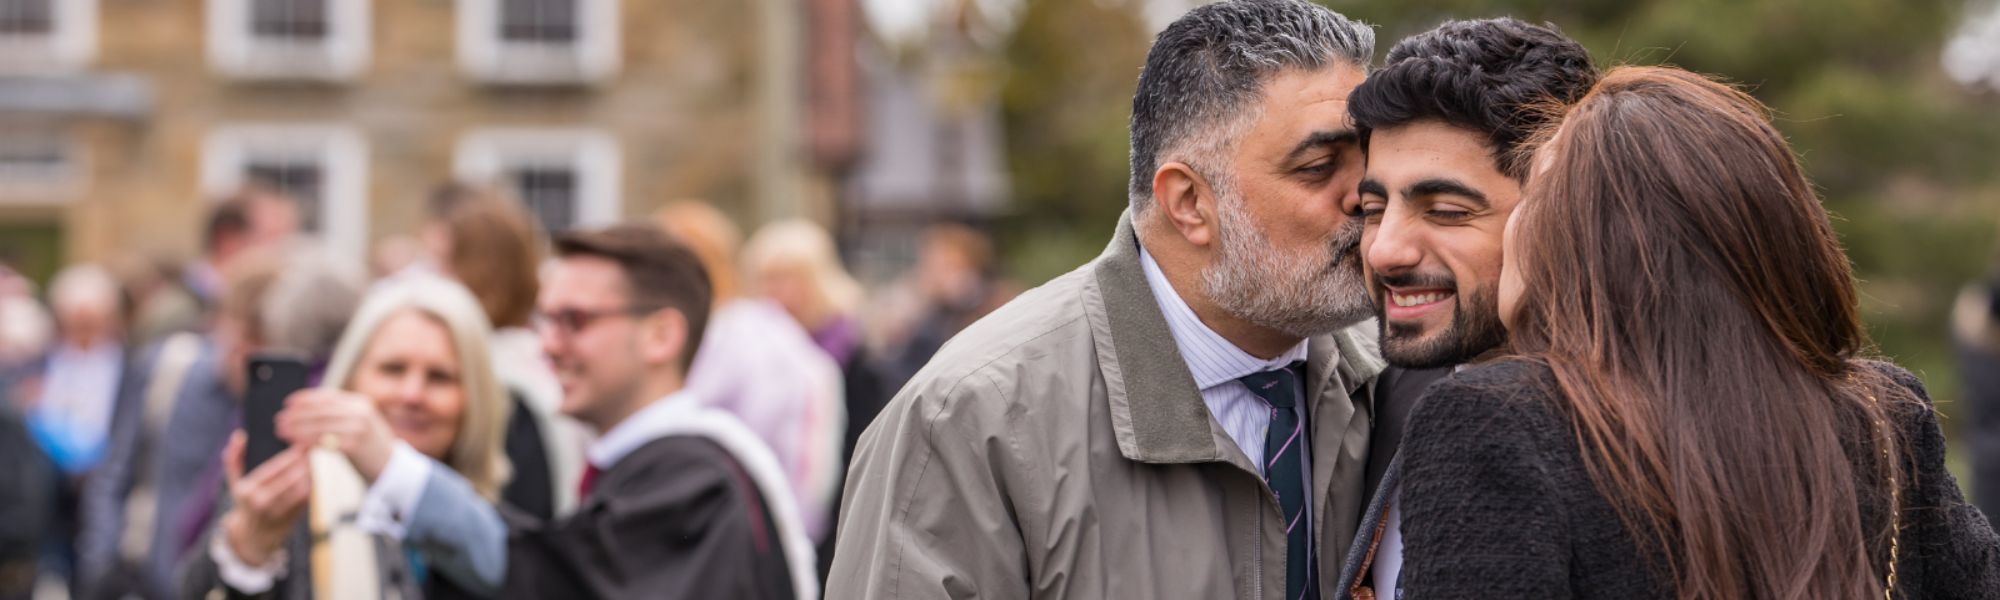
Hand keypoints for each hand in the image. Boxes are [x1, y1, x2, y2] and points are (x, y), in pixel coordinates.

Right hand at [220, 432, 309, 565]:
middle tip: (312, 448)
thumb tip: (239, 434)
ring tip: (314, 459)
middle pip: (290, 478)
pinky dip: (312, 484)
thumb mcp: (235, 483)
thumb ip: (234, 458)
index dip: (289, 456)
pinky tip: (314, 473)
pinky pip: (306, 497)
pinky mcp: (293, 517)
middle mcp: (262, 503)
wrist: (253, 537)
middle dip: (303, 462)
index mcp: (248, 491)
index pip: (273, 469)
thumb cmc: (246, 502)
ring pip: (301, 488)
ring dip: (310, 472)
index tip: (300, 445)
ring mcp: (278, 512)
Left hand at [276, 389, 396, 481]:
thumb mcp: (359, 424)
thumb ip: (339, 414)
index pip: (327, 396)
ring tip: (281, 432)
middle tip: (278, 420)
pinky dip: (308, 442)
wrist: (391, 468)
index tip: (288, 403)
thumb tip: (307, 409)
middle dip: (297, 415)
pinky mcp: (355, 444)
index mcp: (360, 403)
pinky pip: (325, 441)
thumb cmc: (369, 447)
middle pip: (321, 410)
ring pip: (320, 425)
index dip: (305, 398)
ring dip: (297, 428)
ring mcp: (359, 427)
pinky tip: (296, 444)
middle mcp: (360, 411)